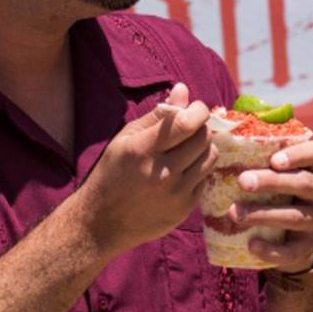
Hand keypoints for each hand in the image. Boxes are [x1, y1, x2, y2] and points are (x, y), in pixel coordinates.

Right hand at [78, 82, 216, 255]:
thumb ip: (158, 114)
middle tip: (191, 127)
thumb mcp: (126, 138)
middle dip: (201, 126)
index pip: (186, 123)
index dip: (198, 110)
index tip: (195, 108)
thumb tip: (184, 89)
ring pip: (210, 157)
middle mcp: (162, 173)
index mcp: (143, 150)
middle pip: (203, 138)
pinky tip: (183, 169)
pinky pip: (205, 179)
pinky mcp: (184, 209)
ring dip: (204, 147)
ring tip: (188, 147)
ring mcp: (175, 193)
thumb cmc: (112, 173)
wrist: (102, 222)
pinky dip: (199, 169)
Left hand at [227, 140, 312, 272]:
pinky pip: (293, 250)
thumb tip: (219, 119)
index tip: (273, 159)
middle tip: (242, 181)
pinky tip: (251, 244)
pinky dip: (272, 250)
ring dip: (264, 214)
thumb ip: (255, 146)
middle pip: (304, 184)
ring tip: (234, 212)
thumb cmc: (273, 185)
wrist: (287, 230)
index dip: (297, 155)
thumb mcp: (270, 164)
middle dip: (272, 183)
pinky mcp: (308, 245)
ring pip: (296, 216)